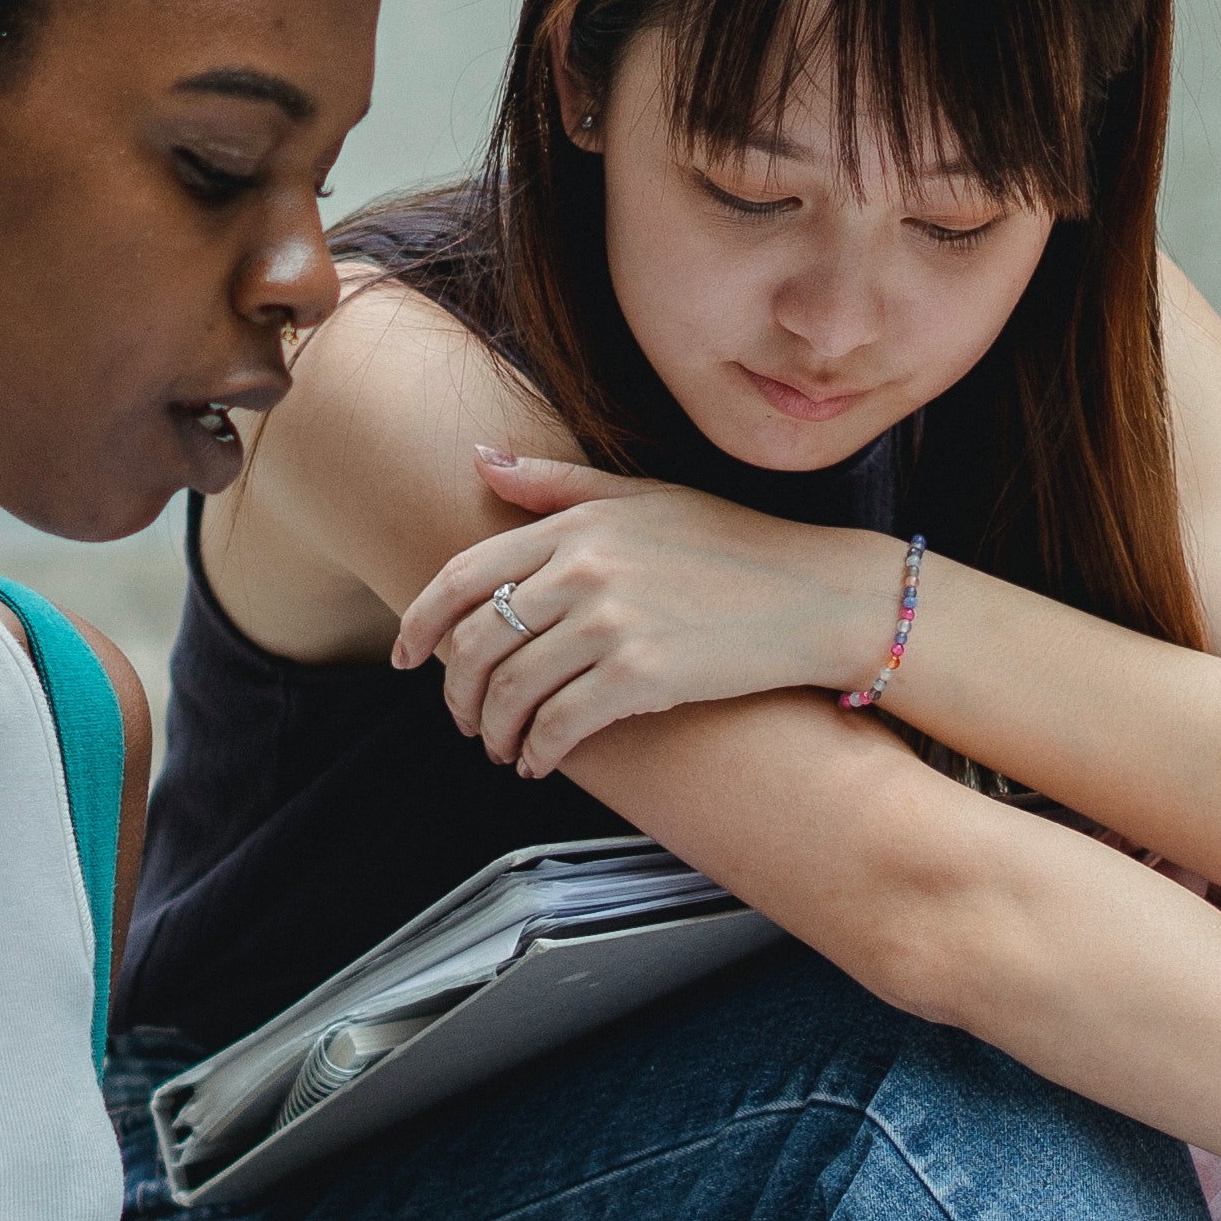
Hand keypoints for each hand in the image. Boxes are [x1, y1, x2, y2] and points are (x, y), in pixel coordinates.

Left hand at [391, 450, 906, 776]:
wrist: (815, 593)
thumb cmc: (731, 544)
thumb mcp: (642, 496)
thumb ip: (557, 484)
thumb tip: (481, 459)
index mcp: (576, 524)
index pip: (463, 576)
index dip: (420, 623)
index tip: (406, 657)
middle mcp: (584, 569)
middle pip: (477, 642)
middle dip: (456, 693)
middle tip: (466, 720)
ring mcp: (612, 622)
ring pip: (510, 691)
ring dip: (494, 731)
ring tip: (502, 747)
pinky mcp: (643, 676)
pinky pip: (559, 725)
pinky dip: (537, 751)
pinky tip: (539, 761)